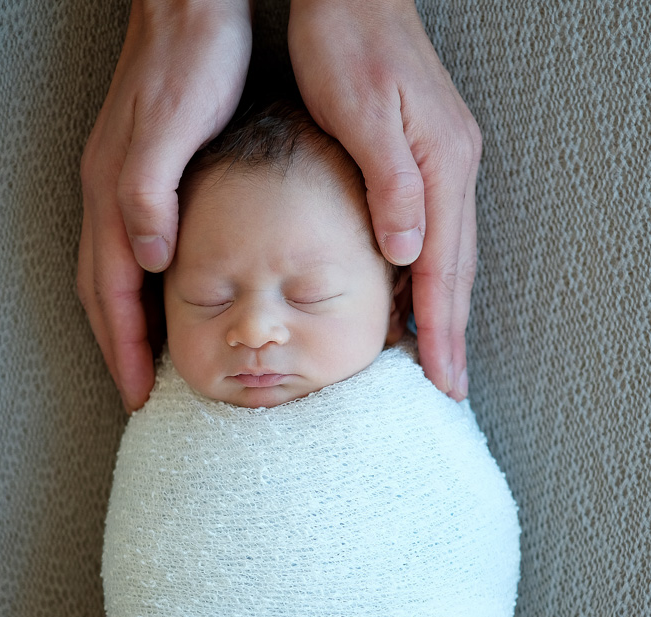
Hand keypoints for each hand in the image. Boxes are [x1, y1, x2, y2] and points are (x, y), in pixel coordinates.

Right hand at [78, 0, 252, 411]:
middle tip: (137, 392)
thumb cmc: (193, 62)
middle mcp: (109, 194)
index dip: (126, 348)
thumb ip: (152, 195)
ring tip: (143, 359)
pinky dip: (134, 288)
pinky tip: (157, 294)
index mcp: (117, 194)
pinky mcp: (136, 172)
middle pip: (103, 292)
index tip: (138, 394)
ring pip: (110, 274)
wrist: (190, 4)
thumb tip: (148, 260)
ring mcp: (118, 183)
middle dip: (118, 348)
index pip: (115, 293)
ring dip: (122, 322)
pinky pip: (123, 250)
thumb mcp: (173, 128)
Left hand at [288, 0, 481, 400]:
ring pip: (450, 256)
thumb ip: (390, 185)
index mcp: (439, 166)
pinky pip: (437, 235)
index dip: (440, 330)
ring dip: (444, 312)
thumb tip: (409, 253)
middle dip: (450, 335)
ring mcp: (445, 165)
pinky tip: (415, 298)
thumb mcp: (361, 112)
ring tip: (437, 359)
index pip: (442, 268)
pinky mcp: (428, 160)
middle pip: (456, 271)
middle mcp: (452, 170)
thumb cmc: (345, 42)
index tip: (441, 379)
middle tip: (448, 388)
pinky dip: (430, 277)